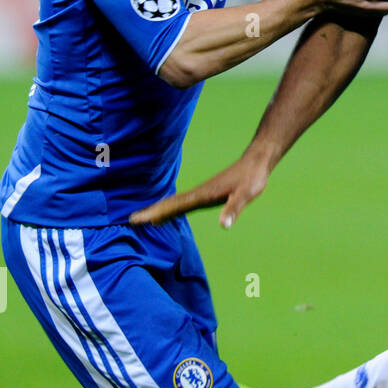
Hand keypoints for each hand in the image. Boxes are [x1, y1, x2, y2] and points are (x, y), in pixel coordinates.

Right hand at [129, 153, 269, 229]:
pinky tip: (170, 212)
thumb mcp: (246, 195)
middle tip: (131, 220)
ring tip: (143, 218)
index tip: (137, 219)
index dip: (157, 213)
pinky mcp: (206, 193)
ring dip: (159, 209)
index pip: (175, 206)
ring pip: (175, 202)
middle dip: (151, 211)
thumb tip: (224, 225)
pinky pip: (184, 202)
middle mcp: (199, 193)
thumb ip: (234, 209)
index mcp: (204, 195)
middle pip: (170, 203)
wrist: (256, 162)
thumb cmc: (252, 179)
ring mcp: (202, 192)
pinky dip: (172, 207)